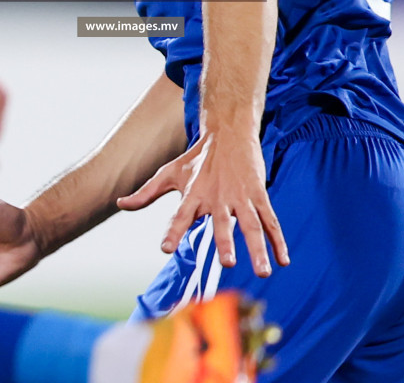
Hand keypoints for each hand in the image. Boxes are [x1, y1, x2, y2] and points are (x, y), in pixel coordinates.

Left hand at [117, 129, 288, 276]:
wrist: (228, 131)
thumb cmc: (196, 158)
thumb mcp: (168, 173)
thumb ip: (146, 193)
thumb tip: (119, 203)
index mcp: (194, 194)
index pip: (180, 215)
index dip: (173, 231)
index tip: (166, 248)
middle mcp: (218, 197)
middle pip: (222, 223)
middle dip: (226, 241)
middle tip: (227, 262)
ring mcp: (241, 196)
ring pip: (252, 225)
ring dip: (259, 248)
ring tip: (264, 271)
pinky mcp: (258, 194)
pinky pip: (270, 220)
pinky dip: (277, 240)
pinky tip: (284, 259)